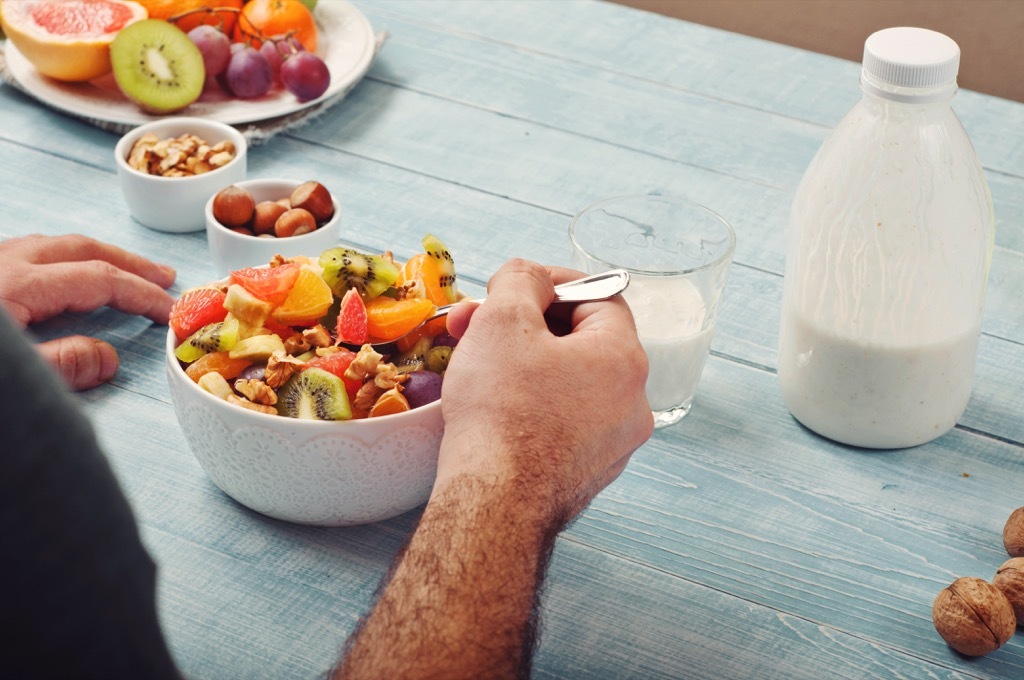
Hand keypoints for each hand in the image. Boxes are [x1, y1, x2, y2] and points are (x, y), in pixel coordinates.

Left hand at [0, 234, 176, 389]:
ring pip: (55, 246)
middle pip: (82, 249)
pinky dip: (66, 259)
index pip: (99, 279)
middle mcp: (4, 261)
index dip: (141, 293)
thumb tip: (108, 360)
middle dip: (130, 264)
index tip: (168, 310)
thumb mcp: (10, 375)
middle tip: (164, 278)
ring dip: (99, 257)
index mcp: (17, 283)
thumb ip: (61, 366)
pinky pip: (31, 252)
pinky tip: (69, 275)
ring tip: (125, 272)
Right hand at [441, 258, 652, 524]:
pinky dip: (531, 405)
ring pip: (568, 383)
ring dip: (523, 363)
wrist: (493, 504)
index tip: (511, 286)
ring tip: (474, 363)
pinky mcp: (586, 475)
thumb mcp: (503, 320)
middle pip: (579, 341)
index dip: (551, 282)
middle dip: (523, 324)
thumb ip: (521, 280)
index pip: (598, 297)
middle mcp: (632, 404)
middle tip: (475, 323)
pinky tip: (492, 408)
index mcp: (623, 359)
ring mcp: (612, 445)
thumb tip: (530, 278)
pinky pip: (562, 423)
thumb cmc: (501, 410)